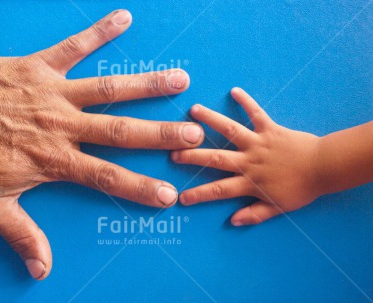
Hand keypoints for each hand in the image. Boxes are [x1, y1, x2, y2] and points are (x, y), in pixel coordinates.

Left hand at [0, 10, 203, 278]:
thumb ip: (21, 234)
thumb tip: (42, 271)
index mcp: (53, 158)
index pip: (106, 177)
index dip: (139, 187)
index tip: (169, 194)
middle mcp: (61, 124)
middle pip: (118, 131)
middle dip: (158, 134)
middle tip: (193, 133)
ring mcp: (53, 92)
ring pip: (107, 88)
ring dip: (144, 85)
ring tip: (178, 80)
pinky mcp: (40, 66)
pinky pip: (74, 46)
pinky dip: (99, 32)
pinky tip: (124, 19)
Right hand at [171, 88, 320, 225]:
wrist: (323, 168)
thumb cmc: (300, 188)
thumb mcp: (278, 207)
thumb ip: (254, 214)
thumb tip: (232, 220)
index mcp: (250, 182)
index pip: (218, 190)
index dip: (199, 194)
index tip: (181, 197)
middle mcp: (249, 161)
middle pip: (216, 158)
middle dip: (193, 156)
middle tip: (173, 152)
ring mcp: (258, 143)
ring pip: (230, 130)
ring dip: (211, 120)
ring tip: (193, 110)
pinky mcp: (270, 129)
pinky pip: (256, 113)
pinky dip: (246, 101)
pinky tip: (234, 90)